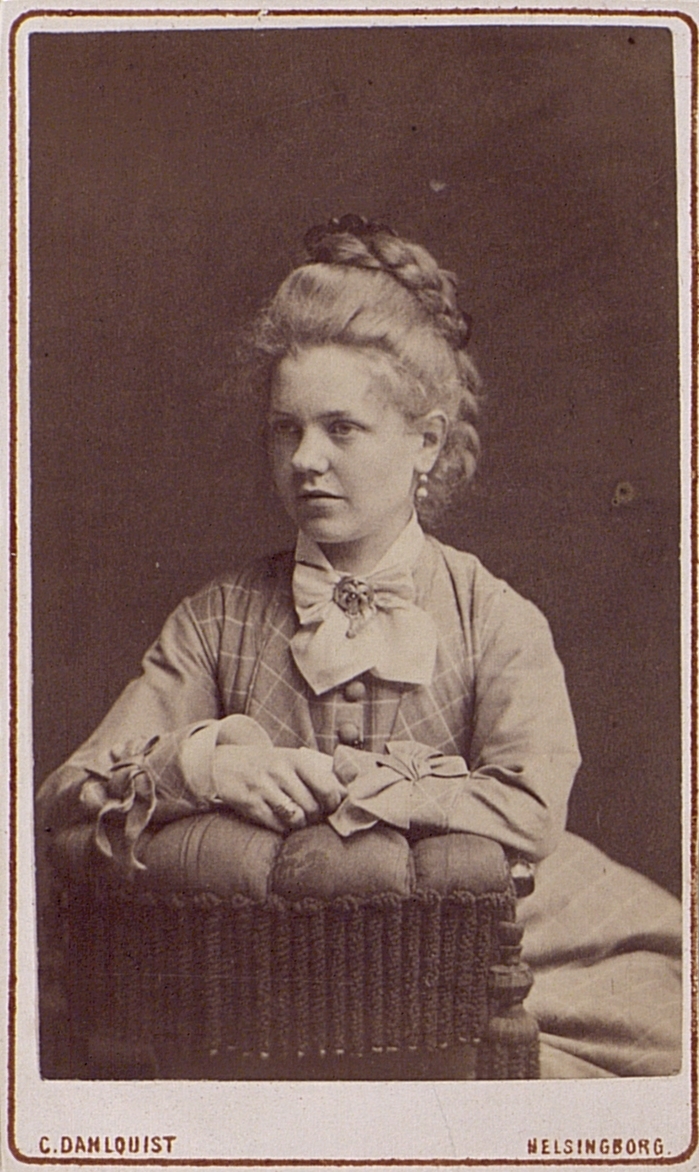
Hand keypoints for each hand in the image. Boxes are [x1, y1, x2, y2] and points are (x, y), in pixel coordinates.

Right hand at [212, 745, 345, 832]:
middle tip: (313, 815)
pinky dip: (282, 827)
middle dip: (316, 816)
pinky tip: (280, 819)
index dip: (334, 804)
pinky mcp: (250, 804)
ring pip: (297, 818)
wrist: (225, 763)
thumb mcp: (291, 759)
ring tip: (297, 818)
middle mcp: (281, 772)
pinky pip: (277, 826)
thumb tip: (346, 794)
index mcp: (297, 759)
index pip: (328, 787)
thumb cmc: (268, 765)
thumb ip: (318, 774)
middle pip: (313, 807)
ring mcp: (264, 788)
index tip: (332, 807)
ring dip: (301, 823)